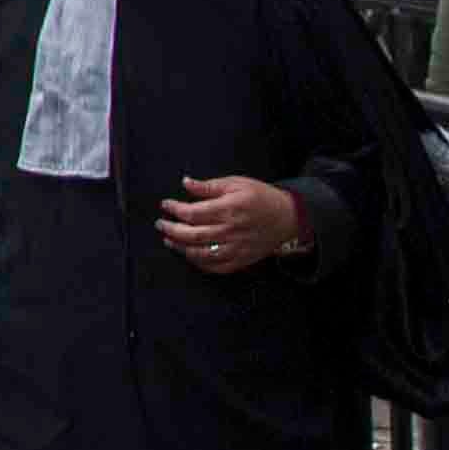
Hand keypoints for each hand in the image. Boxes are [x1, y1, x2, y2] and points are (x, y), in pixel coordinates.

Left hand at [157, 174, 307, 273]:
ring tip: (169, 240)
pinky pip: (216, 267)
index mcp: (229, 209)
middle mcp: (231, 231)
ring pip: (201, 254)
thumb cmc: (261, 197)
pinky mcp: (242, 260)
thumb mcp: (236, 183)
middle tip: (160, 224)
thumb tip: (186, 183)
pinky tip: (189, 255)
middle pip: (192, 235)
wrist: (288, 217)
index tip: (165, 205)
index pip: (192, 213)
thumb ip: (209, 186)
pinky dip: (199, 263)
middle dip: (171, 230)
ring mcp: (236, 248)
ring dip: (181, 248)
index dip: (175, 209)